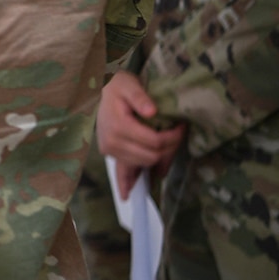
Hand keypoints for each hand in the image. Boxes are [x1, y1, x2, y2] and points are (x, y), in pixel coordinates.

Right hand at [98, 71, 184, 199]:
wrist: (97, 90)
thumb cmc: (115, 86)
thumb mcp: (128, 84)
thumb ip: (139, 97)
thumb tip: (152, 111)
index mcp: (118, 126)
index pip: (154, 142)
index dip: (173, 137)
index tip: (181, 126)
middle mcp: (112, 142)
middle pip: (151, 156)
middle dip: (169, 148)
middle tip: (177, 133)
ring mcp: (110, 150)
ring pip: (144, 164)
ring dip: (159, 158)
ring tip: (167, 143)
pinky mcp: (110, 154)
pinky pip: (123, 172)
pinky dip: (128, 182)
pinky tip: (128, 195)